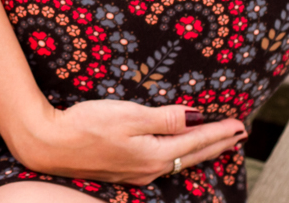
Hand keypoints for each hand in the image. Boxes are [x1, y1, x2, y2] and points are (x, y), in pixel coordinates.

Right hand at [9, 99, 246, 185]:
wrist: (48, 145)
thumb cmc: (85, 125)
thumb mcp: (128, 115)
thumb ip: (163, 119)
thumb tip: (194, 117)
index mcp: (154, 154)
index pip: (196, 141)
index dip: (220, 132)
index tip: (240, 125)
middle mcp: (149, 169)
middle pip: (192, 155)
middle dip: (218, 144)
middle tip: (239, 134)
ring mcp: (135, 173)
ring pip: (179, 161)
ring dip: (200, 150)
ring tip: (217, 143)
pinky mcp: (123, 171)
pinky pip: (163, 163)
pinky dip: (180, 155)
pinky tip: (178, 152)